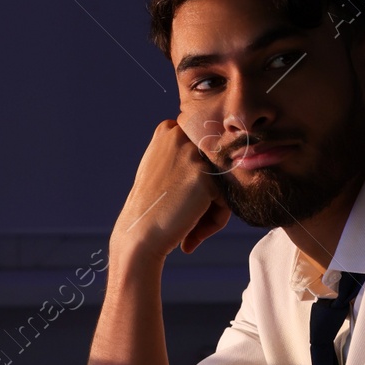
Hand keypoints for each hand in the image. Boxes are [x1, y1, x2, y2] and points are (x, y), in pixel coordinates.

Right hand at [110, 119, 230, 263]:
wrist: (138, 235)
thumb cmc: (150, 209)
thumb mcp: (159, 167)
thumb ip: (182, 154)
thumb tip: (227, 153)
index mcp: (168, 129)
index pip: (205, 152)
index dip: (199, 180)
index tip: (181, 201)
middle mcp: (180, 135)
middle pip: (216, 165)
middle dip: (210, 193)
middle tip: (188, 219)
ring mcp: (192, 153)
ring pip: (225, 181)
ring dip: (214, 208)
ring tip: (192, 229)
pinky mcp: (205, 175)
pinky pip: (227, 199)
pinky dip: (216, 220)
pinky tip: (193, 233)